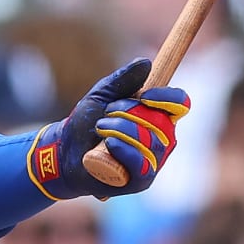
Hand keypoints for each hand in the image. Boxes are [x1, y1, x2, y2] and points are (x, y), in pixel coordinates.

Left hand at [27, 59, 187, 200]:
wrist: (65, 151)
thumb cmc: (86, 122)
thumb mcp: (102, 94)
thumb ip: (123, 78)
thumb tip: (146, 62)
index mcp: (158, 116)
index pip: (179, 103)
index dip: (167, 97)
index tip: (145, 94)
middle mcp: (162, 139)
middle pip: (161, 121)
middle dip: (128, 112)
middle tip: (105, 115)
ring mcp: (154, 161)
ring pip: (149, 141)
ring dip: (119, 130)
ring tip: (100, 130)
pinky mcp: (142, 181)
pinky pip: (141, 164)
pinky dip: (122, 149)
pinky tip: (108, 145)